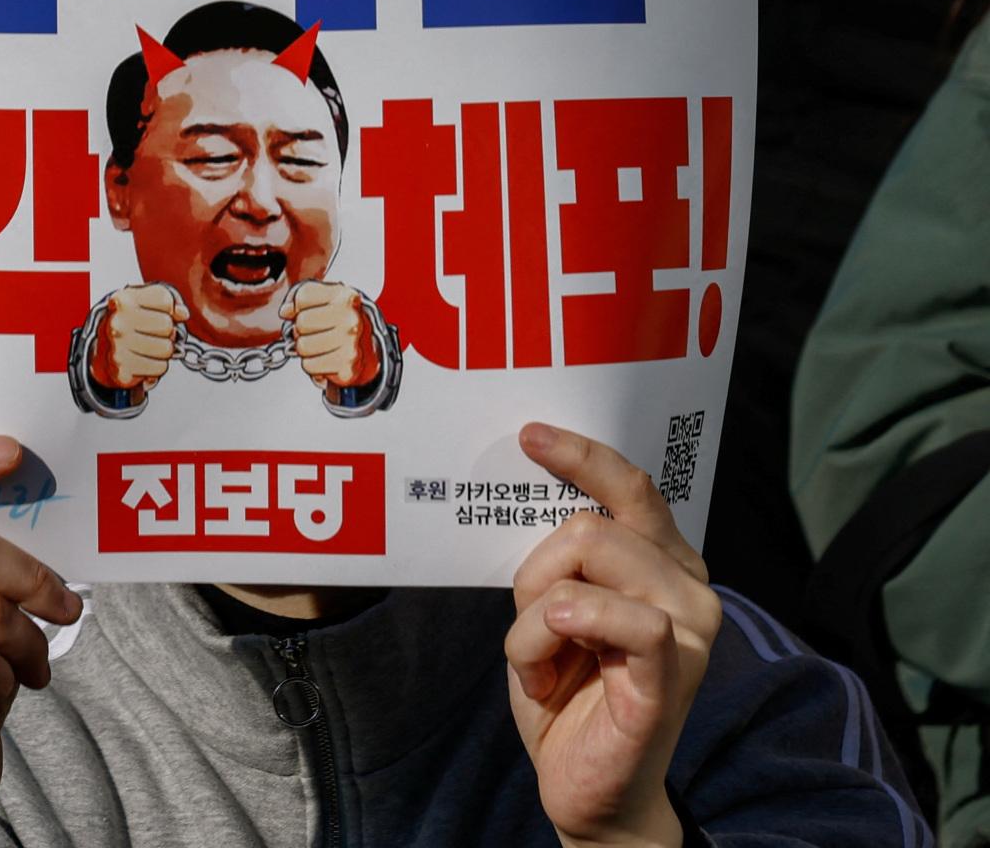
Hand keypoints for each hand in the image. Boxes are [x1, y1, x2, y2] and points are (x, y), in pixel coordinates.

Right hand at [87, 284, 180, 397]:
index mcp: (123, 300)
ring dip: (162, 351)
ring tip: (148, 348)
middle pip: (166, 325)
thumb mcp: (144, 304)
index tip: (157, 312)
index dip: (168, 308)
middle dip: (166, 332)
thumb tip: (182, 313)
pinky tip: (144, 360)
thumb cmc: (128, 325)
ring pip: (166, 349)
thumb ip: (167, 303)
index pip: (164, 300)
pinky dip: (156, 367)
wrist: (104, 350)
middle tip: (153, 334)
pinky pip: (159, 368)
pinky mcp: (122, 368)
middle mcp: (118, 322)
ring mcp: (118, 346)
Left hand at [282, 281, 379, 391]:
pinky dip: (312, 365)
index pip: (303, 296)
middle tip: (314, 332)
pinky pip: (309, 366)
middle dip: (301, 329)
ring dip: (305, 349)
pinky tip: (324, 358)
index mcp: (345, 297)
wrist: (366, 348)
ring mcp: (351, 343)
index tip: (306, 310)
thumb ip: (301, 298)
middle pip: (301, 323)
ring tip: (319, 346)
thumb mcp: (324, 300)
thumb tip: (285, 312)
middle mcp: (351, 319)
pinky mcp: (347, 367)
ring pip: (303, 346)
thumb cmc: (341, 323)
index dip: (298, 306)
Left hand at [506, 422, 718, 847]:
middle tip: (537, 630)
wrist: (586, 787)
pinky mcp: (673, 676)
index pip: (633, 488)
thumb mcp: (551, 608)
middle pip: (589, 525)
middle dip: (535, 573)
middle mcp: (690, 589)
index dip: (583, 455)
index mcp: (665, 564)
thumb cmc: (567, 691)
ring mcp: (689, 634)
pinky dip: (558, 635)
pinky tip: (550, 670)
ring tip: (545, 662)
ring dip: (534, 616)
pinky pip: (625, 621)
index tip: (531, 435)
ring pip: (585, 565)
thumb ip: (562, 557)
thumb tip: (535, 488)